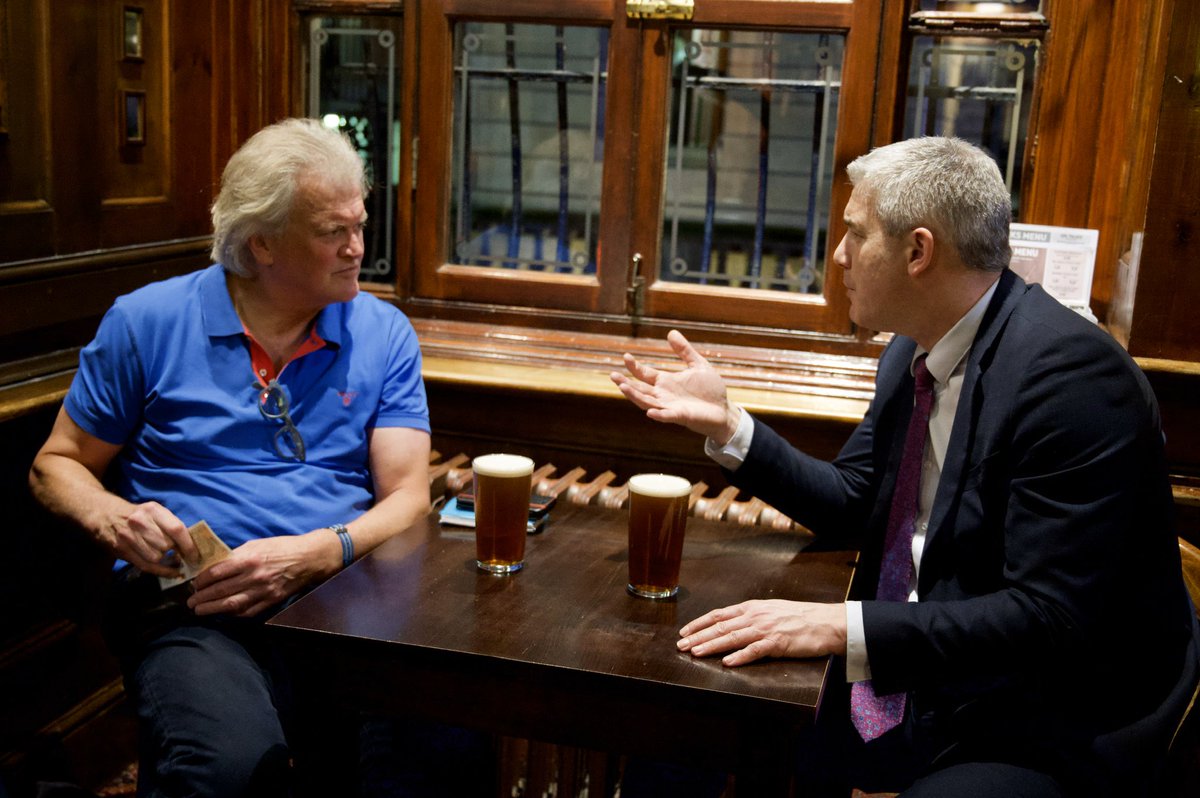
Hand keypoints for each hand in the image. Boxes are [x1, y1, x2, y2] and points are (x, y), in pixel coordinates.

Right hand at [104, 501, 197, 577]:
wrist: (103, 514)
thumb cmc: (135, 514)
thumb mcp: (153, 512)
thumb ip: (169, 524)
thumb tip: (191, 543)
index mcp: (153, 510)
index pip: (176, 529)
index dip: (188, 545)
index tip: (196, 555)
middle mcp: (140, 522)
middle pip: (167, 545)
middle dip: (176, 552)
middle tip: (181, 555)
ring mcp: (129, 536)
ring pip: (157, 557)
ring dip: (165, 560)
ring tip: (168, 558)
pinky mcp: (121, 549)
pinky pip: (146, 566)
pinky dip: (162, 572)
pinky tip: (172, 573)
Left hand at [188, 531, 336, 617]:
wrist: (309, 558)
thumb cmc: (282, 547)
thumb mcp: (257, 544)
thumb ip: (236, 555)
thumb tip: (216, 565)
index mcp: (249, 559)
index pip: (216, 572)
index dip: (202, 580)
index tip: (194, 584)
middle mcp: (254, 576)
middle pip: (220, 591)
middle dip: (202, 598)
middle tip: (190, 602)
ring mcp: (263, 591)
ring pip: (231, 605)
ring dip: (213, 609)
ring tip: (200, 611)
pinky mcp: (271, 601)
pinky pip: (248, 611)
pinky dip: (233, 614)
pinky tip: (224, 613)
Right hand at [610, 330, 740, 442]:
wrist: (724, 410)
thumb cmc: (710, 390)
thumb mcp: (698, 365)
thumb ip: (684, 351)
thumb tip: (671, 332)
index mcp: (666, 382)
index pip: (644, 374)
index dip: (634, 367)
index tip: (626, 356)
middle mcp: (664, 395)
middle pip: (639, 389)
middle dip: (625, 383)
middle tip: (612, 375)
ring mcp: (670, 407)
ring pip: (647, 402)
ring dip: (635, 396)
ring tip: (623, 388)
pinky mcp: (681, 416)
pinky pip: (667, 416)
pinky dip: (659, 415)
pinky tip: (650, 412)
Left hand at [678, 600, 847, 666]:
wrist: (827, 622)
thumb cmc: (800, 618)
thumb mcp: (771, 610)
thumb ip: (752, 616)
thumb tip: (732, 623)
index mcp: (752, 608)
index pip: (719, 615)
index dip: (699, 623)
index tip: (684, 631)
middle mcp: (755, 616)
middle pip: (720, 626)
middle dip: (698, 636)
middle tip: (680, 646)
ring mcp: (766, 629)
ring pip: (732, 638)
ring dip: (711, 646)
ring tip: (695, 653)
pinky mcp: (778, 643)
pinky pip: (755, 651)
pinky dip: (740, 657)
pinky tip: (727, 663)